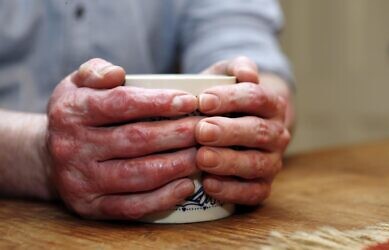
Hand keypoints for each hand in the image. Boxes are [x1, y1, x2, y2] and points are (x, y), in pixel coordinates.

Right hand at [47, 58, 198, 218]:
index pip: (121, 103)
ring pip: (139, 175)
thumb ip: (95, 71)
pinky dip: (163, 198)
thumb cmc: (78, 115)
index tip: (189, 101)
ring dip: (177, 165)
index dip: (159, 102)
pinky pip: (132, 206)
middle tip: (206, 129)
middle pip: (136, 139)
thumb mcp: (76, 84)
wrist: (51, 157)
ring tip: (203, 155)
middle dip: (177, 134)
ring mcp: (81, 181)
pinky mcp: (91, 207)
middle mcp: (72, 147)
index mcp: (71, 111)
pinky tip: (186, 185)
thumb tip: (117, 73)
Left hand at [197, 56, 292, 204]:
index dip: (230, 99)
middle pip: (258, 132)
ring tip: (202, 158)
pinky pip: (254, 192)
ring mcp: (272, 161)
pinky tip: (208, 184)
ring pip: (257, 163)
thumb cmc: (223, 99)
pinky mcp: (262, 185)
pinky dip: (233, 191)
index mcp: (271, 104)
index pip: (256, 98)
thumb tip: (248, 73)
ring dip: (229, 162)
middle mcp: (276, 133)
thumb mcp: (226, 76)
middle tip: (201, 131)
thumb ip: (236, 67)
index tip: (203, 101)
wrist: (233, 124)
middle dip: (229, 132)